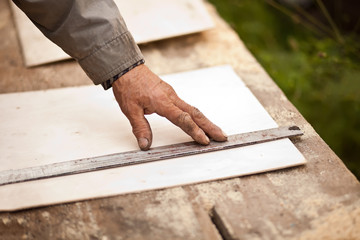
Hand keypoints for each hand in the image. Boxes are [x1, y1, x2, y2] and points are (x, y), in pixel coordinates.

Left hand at [112, 64, 226, 149]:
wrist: (126, 67)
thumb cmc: (128, 86)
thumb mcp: (130, 109)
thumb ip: (140, 128)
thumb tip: (145, 145)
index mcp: (162, 102)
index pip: (182, 119)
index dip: (194, 131)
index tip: (204, 141)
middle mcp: (171, 97)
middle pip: (195, 113)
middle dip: (210, 126)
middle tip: (222, 136)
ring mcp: (172, 95)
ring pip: (193, 109)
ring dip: (205, 121)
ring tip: (216, 131)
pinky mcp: (170, 94)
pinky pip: (187, 106)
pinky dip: (196, 115)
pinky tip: (200, 121)